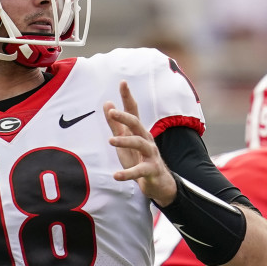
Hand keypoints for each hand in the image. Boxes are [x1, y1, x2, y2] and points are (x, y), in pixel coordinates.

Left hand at [105, 81, 177, 205]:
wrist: (158, 183)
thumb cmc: (139, 159)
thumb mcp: (124, 141)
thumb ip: (116, 124)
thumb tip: (107, 103)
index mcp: (139, 132)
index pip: (133, 111)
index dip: (128, 97)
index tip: (122, 82)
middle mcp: (146, 139)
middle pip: (137, 124)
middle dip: (125, 117)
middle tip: (112, 112)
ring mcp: (150, 154)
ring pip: (139, 144)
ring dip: (124, 142)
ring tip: (110, 141)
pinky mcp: (151, 170)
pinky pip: (139, 170)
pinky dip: (127, 174)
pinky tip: (116, 175)